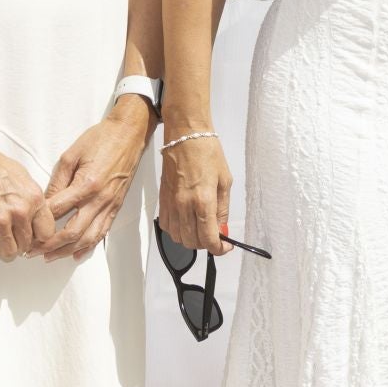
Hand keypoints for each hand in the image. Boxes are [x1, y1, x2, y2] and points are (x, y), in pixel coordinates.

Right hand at [0, 121, 55, 261]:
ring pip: (8, 254)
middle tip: (9, 236)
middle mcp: (20, 212)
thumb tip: (37, 220)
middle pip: (26, 246)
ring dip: (2, 250)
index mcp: (34, 199)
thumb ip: (33, 201)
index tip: (30, 238)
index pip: (46, 233)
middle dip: (18, 243)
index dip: (37, 238)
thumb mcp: (25, 179)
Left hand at [35, 98, 154, 261]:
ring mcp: (110, 205)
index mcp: (86, 184)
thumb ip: (57, 182)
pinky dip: (88, 246)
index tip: (25, 230)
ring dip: (67, 251)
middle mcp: (99, 199)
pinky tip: (76, 254)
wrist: (128, 133)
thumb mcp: (70, 155)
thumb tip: (44, 204)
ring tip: (49, 256)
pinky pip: (103, 232)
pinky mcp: (116, 206)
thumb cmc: (100, 139)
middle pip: (72, 232)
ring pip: (88, 238)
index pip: (57, 211)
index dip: (39, 224)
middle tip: (32, 251)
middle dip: (49, 245)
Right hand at [157, 130, 231, 256]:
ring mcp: (171, 204)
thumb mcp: (225, 180)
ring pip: (178, 238)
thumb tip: (222, 228)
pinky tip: (186, 222)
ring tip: (201, 228)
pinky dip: (177, 231)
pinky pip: (167, 226)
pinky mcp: (162, 200)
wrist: (185, 137)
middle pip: (192, 242)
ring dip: (191, 239)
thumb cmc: (208, 153)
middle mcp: (184, 206)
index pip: (208, 238)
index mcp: (203, 200)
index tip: (225, 247)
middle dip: (206, 244)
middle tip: (215, 234)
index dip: (218, 249)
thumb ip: (222, 208)